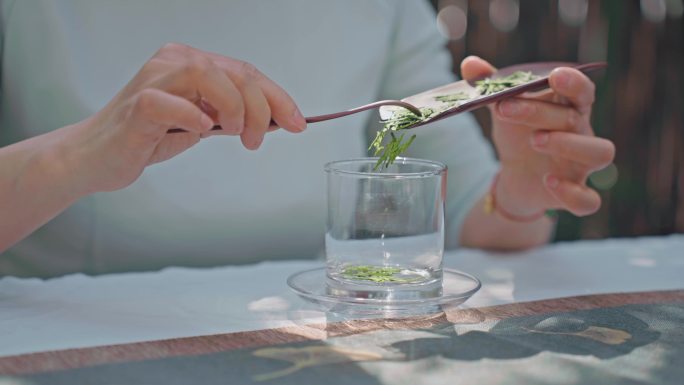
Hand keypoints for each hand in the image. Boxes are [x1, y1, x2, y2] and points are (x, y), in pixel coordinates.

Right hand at [61, 43, 305, 193]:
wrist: (99, 156)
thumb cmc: (147, 137)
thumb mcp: (201, 124)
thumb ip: (231, 116)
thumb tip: (273, 120)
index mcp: (191, 63)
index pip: (245, 72)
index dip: (276, 97)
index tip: (296, 122)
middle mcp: (173, 62)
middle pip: (234, 72)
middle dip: (262, 106)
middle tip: (263, 138)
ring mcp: (154, 80)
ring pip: (207, 75)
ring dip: (234, 107)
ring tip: (237, 134)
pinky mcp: (137, 105)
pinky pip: (168, 102)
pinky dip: (192, 115)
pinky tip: (202, 129)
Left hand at [461, 56, 614, 216]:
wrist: (516, 176)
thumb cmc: (517, 134)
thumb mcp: (502, 109)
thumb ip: (489, 86)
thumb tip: (470, 63)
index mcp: (568, 108)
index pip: (582, 90)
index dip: (574, 82)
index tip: (555, 75)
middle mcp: (582, 133)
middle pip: (576, 119)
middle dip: (540, 112)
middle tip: (505, 110)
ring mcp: (582, 164)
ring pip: (600, 153)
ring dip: (569, 145)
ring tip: (535, 140)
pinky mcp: (576, 192)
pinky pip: (590, 199)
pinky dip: (574, 193)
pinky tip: (549, 181)